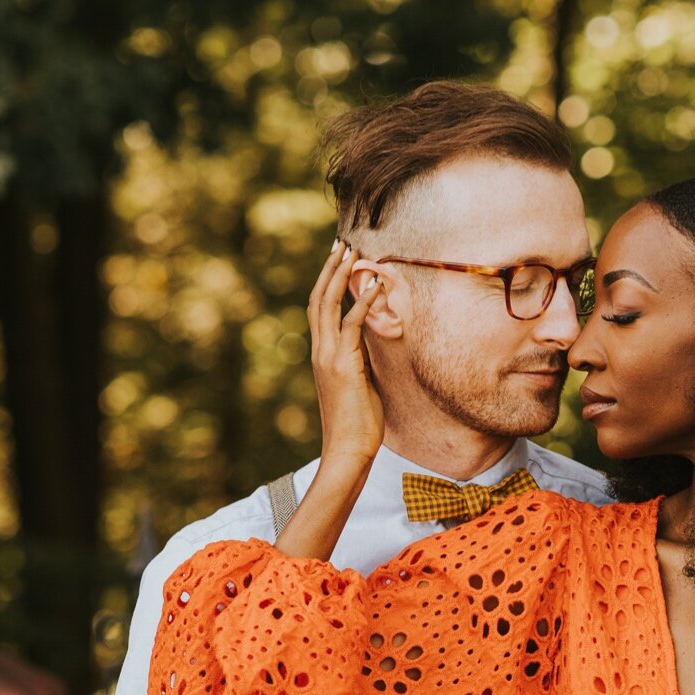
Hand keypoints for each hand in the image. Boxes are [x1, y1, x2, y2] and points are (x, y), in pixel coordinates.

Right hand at [308, 239, 384, 477]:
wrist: (349, 450)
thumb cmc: (358, 423)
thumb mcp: (359, 383)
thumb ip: (359, 360)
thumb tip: (368, 345)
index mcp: (322, 354)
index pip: (319, 309)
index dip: (327, 282)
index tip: (338, 260)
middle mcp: (321, 351)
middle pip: (319, 299)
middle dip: (331, 270)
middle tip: (341, 244)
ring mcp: (329, 357)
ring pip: (329, 306)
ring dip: (342, 277)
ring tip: (354, 253)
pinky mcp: (344, 365)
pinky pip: (352, 325)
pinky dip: (363, 302)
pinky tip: (374, 284)